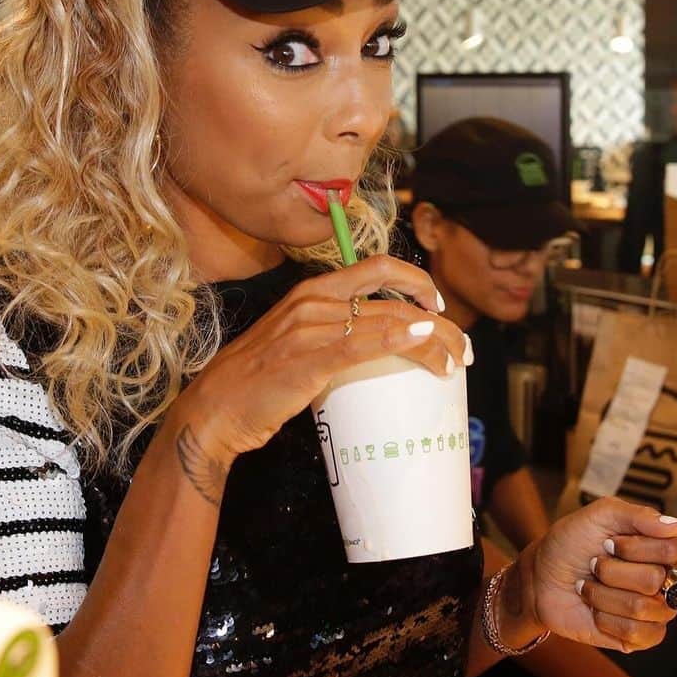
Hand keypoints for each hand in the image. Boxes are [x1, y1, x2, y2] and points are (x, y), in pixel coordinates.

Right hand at [179, 256, 465, 462]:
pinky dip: (401, 341)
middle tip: (461, 345)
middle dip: (439, 319)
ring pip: (389, 321)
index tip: (438, 306)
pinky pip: (364, 343)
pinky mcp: (309, 358)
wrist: (215, 409)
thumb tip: (375, 341)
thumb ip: (331, 331)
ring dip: (432, 341)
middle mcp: (313, 300)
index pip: (377, 267)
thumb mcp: (296, 340)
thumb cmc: (256, 381)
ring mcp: (311, 327)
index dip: (416, 280)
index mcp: (311, 290)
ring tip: (455, 363)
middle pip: (393, 297)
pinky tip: (425, 345)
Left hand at [530, 498, 676, 652]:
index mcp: (659, 548)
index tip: (608, 542)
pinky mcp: (640, 637)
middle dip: (611, 571)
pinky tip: (596, 610)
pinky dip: (605, 618)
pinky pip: (635, 633)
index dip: (635, 547)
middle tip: (595, 565)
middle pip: (654, 579)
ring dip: (603, 594)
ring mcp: (654, 611)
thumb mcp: (599, 515)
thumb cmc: (571, 543)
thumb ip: (639, 516)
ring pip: (642, 608)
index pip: (674, 548)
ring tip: (591, 587)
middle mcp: (663, 580)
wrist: (541, 577)